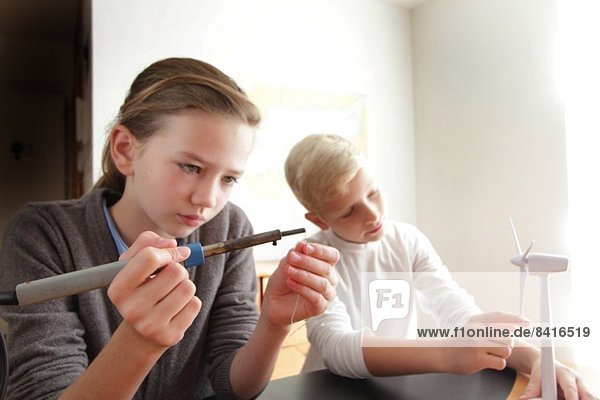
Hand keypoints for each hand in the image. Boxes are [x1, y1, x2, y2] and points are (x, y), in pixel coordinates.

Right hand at [107, 231, 201, 348]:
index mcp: (118, 289)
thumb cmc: (138, 289)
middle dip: (178, 269)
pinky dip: (190, 302)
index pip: (149, 257)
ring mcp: (150, 325)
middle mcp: (131, 309)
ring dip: (185, 285)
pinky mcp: (170, 335)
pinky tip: (177, 308)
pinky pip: (195, 304)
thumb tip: (172, 244)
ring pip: (188, 287)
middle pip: (175, 271)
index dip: (167, 251)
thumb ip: (147, 243)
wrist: (140, 333)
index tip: (172, 254)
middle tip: (169, 279)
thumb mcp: (132, 264)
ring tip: (172, 293)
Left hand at [262, 242, 338, 327]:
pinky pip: (316, 297)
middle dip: (307, 261)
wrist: (274, 301)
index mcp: (325, 265)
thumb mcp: (287, 263)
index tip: (306, 248)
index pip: (332, 255)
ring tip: (289, 271)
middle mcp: (330, 279)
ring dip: (304, 275)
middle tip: (292, 258)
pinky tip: (291, 282)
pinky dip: (302, 288)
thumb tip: (302, 244)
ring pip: (322, 283)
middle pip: (326, 268)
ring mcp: (326, 294)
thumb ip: (295, 253)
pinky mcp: (320, 307)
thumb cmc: (283, 281)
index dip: (321, 251)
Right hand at [441, 311, 527, 373]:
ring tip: (491, 354)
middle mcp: (478, 331)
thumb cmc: (462, 342)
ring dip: (502, 354)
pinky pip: (501, 362)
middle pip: (508, 337)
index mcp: (477, 321)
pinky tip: (488, 361)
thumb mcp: (474, 328)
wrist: (443, 354)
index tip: (528, 323)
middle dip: (507, 344)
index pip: (501, 317)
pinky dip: (498, 363)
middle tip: (497, 347)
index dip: (517, 320)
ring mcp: (478, 345)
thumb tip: (517, 326)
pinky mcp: (478, 359)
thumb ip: (492, 326)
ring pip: (507, 350)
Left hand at [520, 359, 596, 399]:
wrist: (547, 364)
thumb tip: (524, 399)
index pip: (571, 389)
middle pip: (587, 394)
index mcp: (565, 373)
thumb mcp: (537, 377)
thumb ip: (532, 388)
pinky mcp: (585, 391)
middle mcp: (577, 379)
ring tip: (566, 399)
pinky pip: (589, 398)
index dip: (571, 398)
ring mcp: (583, 386)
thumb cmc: (542, 370)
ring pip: (591, 397)